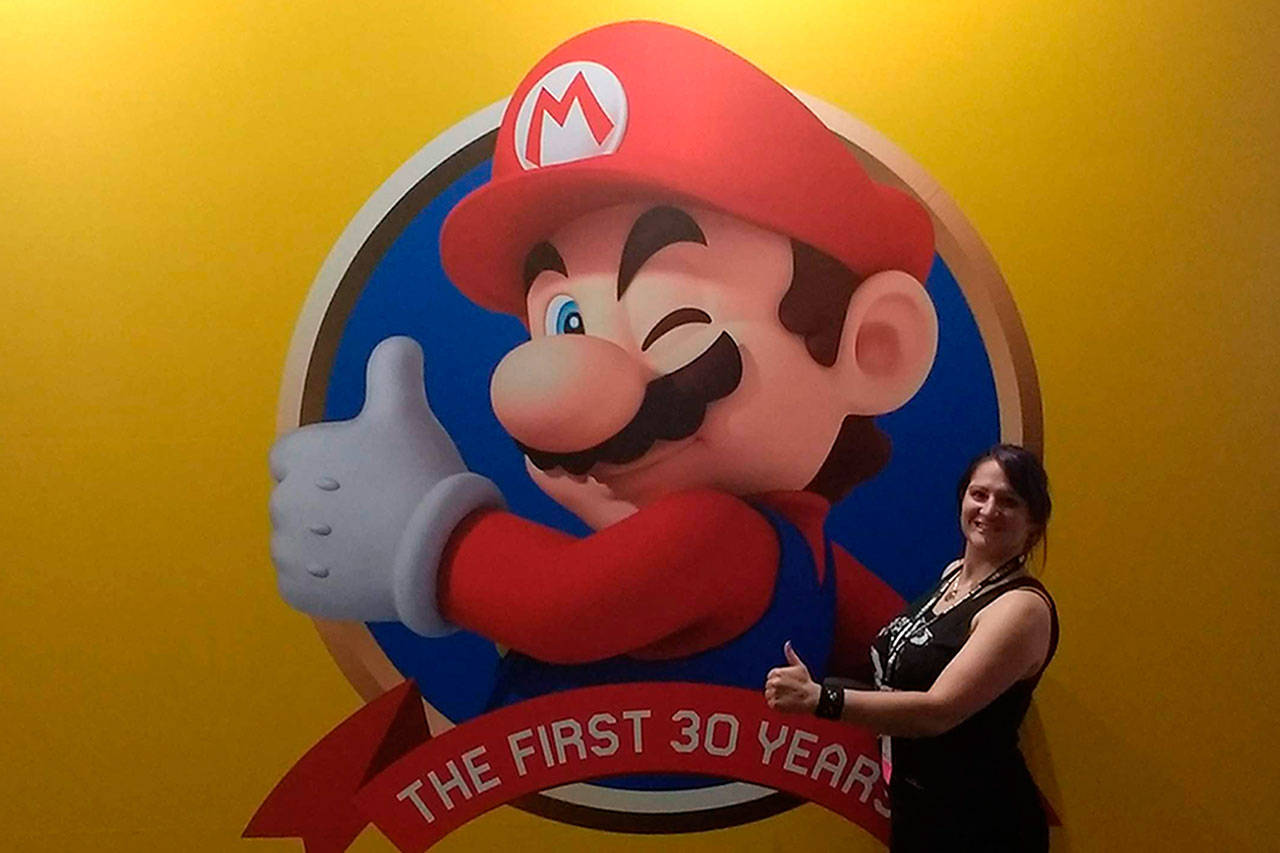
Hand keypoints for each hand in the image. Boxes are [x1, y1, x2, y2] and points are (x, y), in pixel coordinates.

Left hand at [269, 336, 501, 634]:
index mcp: (296, 457)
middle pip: (299, 501)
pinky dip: (329, 578)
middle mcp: (280, 504)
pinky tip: (365, 569)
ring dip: (328, 542)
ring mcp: (288, 553)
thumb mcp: (407, 411)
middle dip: (329, 504)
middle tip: (379, 507)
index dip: (333, 464)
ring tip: (376, 541)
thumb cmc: (418, 473)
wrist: (437, 550)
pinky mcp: (297, 593)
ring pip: (301, 542)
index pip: (295, 457)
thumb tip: (400, 342)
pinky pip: (305, 581)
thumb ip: (394, 367)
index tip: (368, 473)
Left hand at [764, 641, 820, 713]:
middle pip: (769, 685)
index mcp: (777, 672)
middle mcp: (774, 682)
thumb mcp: (799, 666)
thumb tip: (787, 644)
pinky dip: (776, 704)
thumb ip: (790, 655)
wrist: (812, 698)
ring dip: (775, 696)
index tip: (787, 683)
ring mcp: (774, 693)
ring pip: (768, 694)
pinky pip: (771, 703)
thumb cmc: (806, 682)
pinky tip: (785, 702)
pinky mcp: (775, 704)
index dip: (779, 679)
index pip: (770, 676)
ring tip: (787, 696)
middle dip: (776, 687)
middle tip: (788, 690)